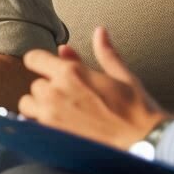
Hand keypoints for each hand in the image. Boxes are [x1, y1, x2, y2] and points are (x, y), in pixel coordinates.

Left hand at [20, 26, 170, 149]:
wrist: (143, 142)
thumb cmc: (136, 109)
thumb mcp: (122, 75)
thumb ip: (105, 52)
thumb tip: (100, 32)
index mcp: (71, 72)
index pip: (34, 58)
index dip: (40, 61)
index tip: (47, 67)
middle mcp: (56, 93)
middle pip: (35, 84)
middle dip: (48, 87)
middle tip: (67, 95)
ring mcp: (52, 117)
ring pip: (29, 106)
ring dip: (40, 106)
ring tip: (60, 111)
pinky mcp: (54, 137)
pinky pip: (34, 127)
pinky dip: (42, 125)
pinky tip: (61, 127)